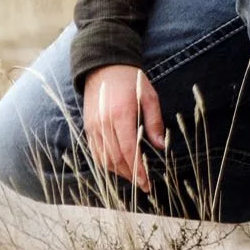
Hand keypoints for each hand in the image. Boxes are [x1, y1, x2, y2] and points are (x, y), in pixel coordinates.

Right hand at [82, 64, 163, 193]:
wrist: (104, 65)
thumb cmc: (130, 80)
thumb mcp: (149, 96)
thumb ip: (154, 121)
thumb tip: (160, 146)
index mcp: (121, 115)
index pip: (129, 150)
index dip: (138, 170)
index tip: (146, 184)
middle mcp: (104, 123)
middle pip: (116, 158)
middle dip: (130, 175)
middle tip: (143, 184)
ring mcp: (94, 126)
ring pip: (104, 159)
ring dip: (118, 172)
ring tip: (132, 176)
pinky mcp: (88, 126)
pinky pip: (95, 152)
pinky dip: (106, 163)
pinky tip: (118, 166)